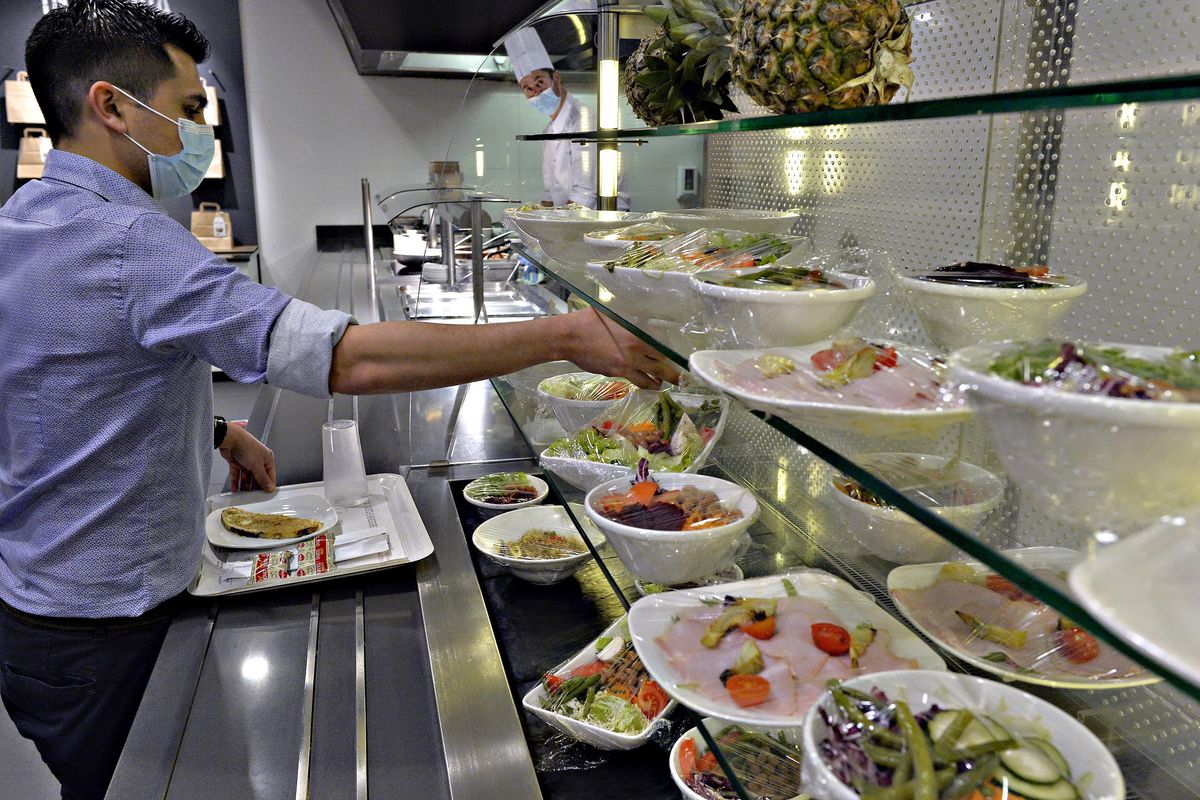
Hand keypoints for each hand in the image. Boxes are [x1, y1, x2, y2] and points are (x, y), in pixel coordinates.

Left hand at [218, 423, 276, 492]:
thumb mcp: (257, 465)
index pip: (270, 475)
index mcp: (267, 458)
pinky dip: (236, 482)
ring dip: (245, 486)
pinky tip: (236, 489)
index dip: (268, 484)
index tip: (266, 494)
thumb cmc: (246, 446)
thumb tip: (269, 487)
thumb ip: (263, 478)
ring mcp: (246, 462)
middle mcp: (257, 460)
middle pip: (258, 477)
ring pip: (247, 477)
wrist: (229, 439)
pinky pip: (237, 475)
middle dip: (255, 486)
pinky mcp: (236, 463)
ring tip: (244, 495)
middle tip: (254, 496)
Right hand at [563, 308, 680, 388]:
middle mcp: (634, 352)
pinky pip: (635, 381)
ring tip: (663, 381)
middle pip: (662, 366)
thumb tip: (644, 320)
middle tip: (682, 377)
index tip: (676, 354)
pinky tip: (646, 382)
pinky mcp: (616, 373)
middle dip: (674, 374)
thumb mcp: (614, 312)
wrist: (568, 337)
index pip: (662, 345)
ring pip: (650, 380)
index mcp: (636, 334)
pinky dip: (644, 383)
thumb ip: (631, 319)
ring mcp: (625, 365)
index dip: (670, 351)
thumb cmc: (589, 320)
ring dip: (659, 382)